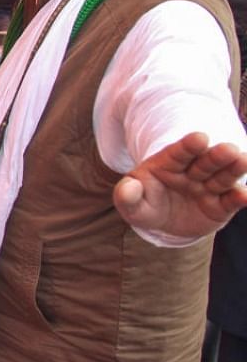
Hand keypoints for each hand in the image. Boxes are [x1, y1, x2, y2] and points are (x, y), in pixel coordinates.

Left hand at [113, 132, 246, 239]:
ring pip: (223, 177)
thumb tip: (129, 187)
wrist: (162, 223)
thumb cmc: (144, 205)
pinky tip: (245, 195)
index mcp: (168, 164)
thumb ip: (127, 195)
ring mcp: (209, 188)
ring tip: (243, 161)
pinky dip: (240, 197)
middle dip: (217, 156)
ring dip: (234, 169)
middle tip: (229, 150)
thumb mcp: (131, 203)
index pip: (178, 153)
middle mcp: (192, 172)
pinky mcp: (222, 206)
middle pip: (205, 162)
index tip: (199, 138)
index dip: (188, 146)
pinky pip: (231, 201)